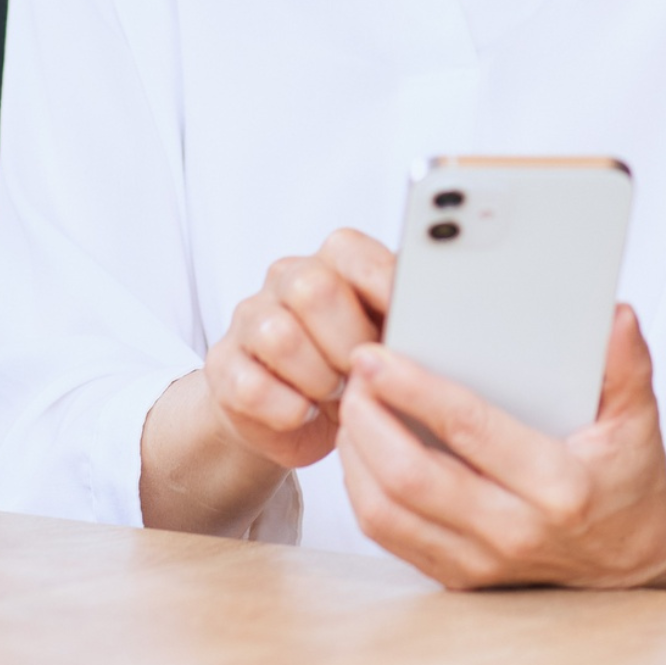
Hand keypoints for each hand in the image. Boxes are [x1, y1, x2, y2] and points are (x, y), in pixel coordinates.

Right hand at [203, 228, 394, 470]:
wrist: (286, 411)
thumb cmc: (348, 367)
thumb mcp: (384, 338)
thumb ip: (405, 318)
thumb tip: (442, 322)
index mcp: (333, 260)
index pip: (353, 252)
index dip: (384, 287)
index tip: (411, 322)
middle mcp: (288, 278)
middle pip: (313, 289)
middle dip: (348, 341)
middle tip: (364, 370)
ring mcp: (251, 318)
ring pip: (278, 336)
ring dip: (317, 376)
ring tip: (335, 392)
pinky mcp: (223, 364)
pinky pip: (250, 385)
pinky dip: (286, 408)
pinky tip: (304, 412)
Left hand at [335, 304, 665, 595]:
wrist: (632, 565)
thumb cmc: (627, 480)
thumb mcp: (639, 421)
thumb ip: (628, 366)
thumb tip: (616, 315)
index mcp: (556, 486)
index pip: (468, 431)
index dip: (414, 390)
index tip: (376, 356)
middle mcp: (512, 530)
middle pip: (410, 477)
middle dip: (368, 420)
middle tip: (352, 373)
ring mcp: (480, 562)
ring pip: (387, 513)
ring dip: (356, 456)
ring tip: (352, 405)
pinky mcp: (458, 577)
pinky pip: (390, 537)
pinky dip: (362, 491)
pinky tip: (362, 450)